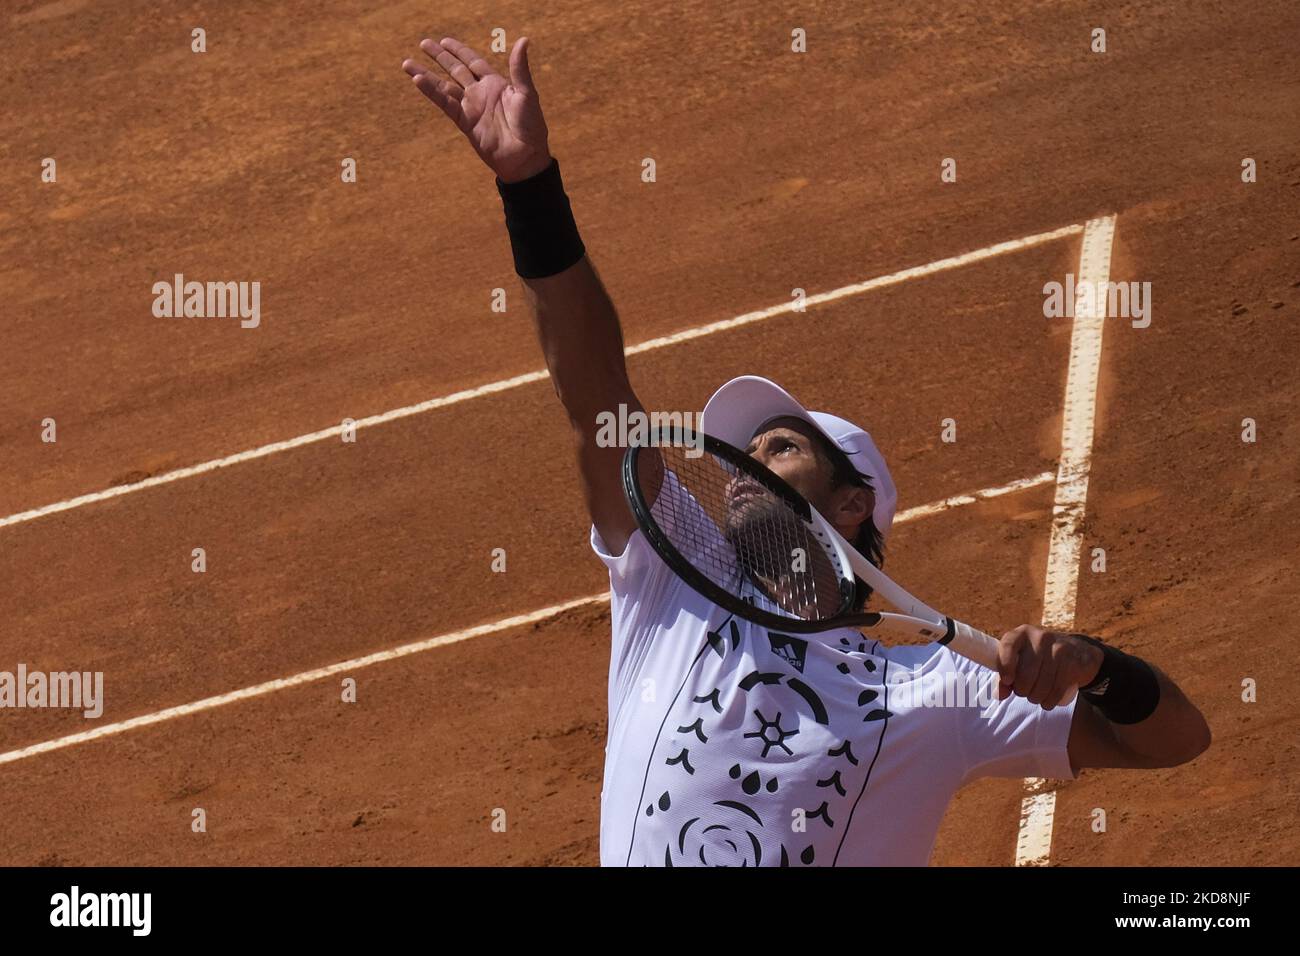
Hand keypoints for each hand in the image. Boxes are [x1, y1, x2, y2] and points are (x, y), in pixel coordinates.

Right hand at [402, 35, 552, 182]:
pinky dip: (432, 93)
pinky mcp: (465, 123)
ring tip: (407, 64)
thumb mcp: (527, 93)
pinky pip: (446, 105)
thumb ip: (519, 68)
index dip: (459, 51)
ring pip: (444, 87)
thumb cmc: (531, 126)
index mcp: (495, 84)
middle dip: (440, 57)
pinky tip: (419, 80)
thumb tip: (524, 40)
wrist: (525, 158)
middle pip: (455, 71)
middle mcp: (480, 94)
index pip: (473, 62)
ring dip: (427, 75)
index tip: (444, 41)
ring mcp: (471, 108)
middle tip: (423, 44)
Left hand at [994, 625, 1104, 709]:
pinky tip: (1047, 702)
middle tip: (1024, 691)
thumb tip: (1000, 694)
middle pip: (1025, 674)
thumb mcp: (1021, 659)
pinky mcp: (1073, 662)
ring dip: (1035, 698)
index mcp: (1022, 633)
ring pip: (1041, 685)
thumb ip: (1005, 676)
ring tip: (1035, 696)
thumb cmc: (1039, 658)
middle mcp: (1040, 637)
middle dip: (1022, 690)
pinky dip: (1049, 701)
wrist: (1077, 651)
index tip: (1007, 681)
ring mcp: (1059, 649)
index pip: (1007, 646)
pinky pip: (1057, 689)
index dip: (1004, 665)